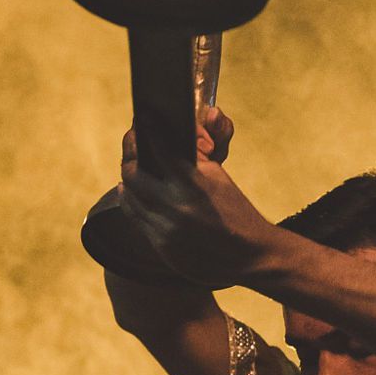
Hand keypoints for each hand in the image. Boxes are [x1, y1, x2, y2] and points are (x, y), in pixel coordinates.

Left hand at [118, 111, 277, 287]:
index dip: (147, 131)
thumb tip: (167, 136)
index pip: (160, 149)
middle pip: (133, 173)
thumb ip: (193, 157)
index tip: (141, 120)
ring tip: (131, 166)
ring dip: (127, 178)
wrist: (248, 255)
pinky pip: (135, 217)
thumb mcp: (218, 177)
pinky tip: (129, 191)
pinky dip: (130, 200)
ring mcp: (166, 227)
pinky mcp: (161, 245)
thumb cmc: (235, 211)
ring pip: (129, 196)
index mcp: (193, 184)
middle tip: (132, 142)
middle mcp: (176, 205)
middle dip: (129, 154)